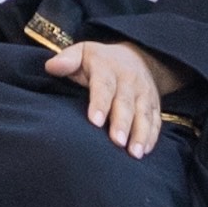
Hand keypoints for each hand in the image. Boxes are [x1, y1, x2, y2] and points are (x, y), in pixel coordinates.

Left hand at [43, 40, 176, 158]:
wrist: (135, 57)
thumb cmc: (99, 61)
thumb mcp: (81, 52)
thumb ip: (67, 60)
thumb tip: (51, 66)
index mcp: (108, 68)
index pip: (104, 86)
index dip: (100, 103)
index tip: (95, 121)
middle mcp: (129, 80)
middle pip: (126, 104)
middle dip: (122, 123)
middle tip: (117, 142)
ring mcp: (144, 93)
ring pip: (144, 114)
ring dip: (140, 134)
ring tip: (134, 153)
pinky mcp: (155, 104)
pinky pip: (156, 121)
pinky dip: (152, 136)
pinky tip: (145, 151)